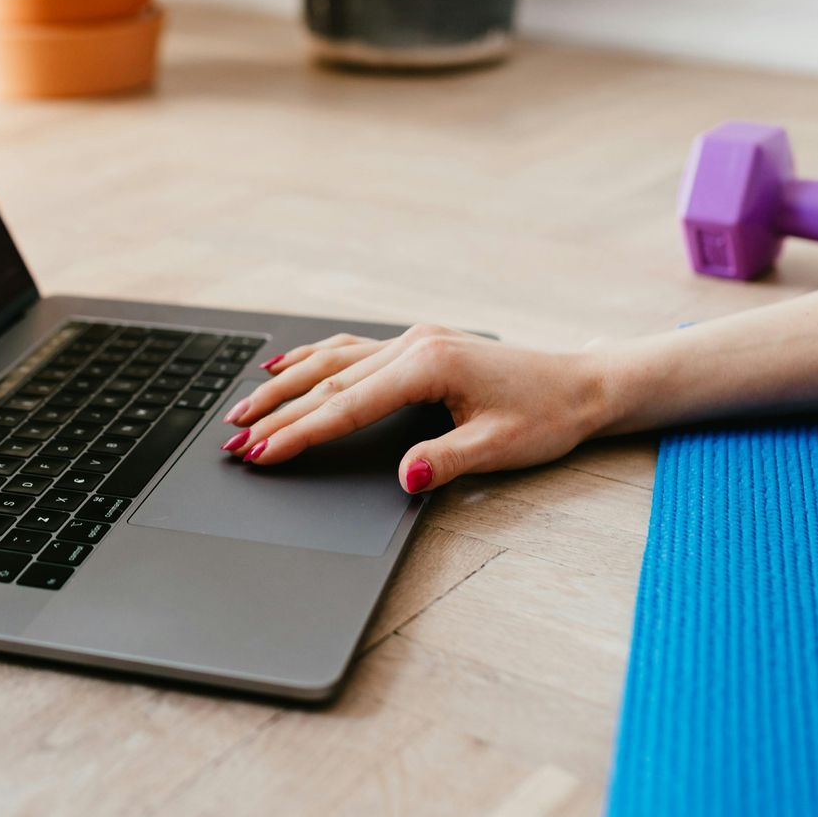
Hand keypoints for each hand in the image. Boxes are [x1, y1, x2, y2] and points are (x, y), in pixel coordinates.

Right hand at [218, 325, 611, 492]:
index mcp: (430, 365)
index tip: (262, 454)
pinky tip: (285, 365)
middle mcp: (415, 345)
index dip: (299, 434)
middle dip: (276, 413)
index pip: (347, 407)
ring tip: (242, 409)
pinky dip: (313, 359)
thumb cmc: (547, 416)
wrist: (583, 384)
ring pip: (332, 361)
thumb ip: (447, 460)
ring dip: (284, 385)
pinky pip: (352, 350)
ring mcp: (414, 340)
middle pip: (328, 382)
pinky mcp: (419, 345)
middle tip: (233, 441)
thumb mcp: (501, 448)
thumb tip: (403, 476)